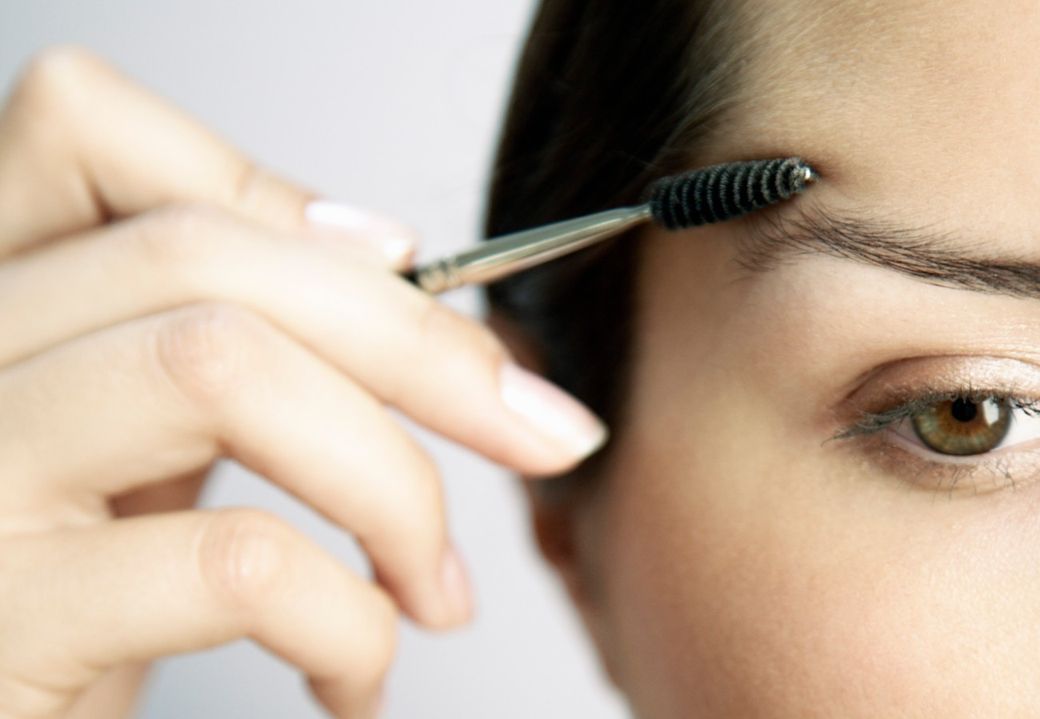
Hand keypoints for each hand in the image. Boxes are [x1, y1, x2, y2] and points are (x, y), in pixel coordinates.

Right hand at [0, 47, 606, 718]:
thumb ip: (223, 346)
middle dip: (418, 344)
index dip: (270, 191)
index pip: (88, 133)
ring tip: (432, 589)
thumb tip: (395, 268)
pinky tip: (353, 677)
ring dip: (393, 485)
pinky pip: (234, 563)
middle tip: (535, 430)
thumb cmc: (85, 622)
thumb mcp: (141, 453)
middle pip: (201, 253)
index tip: (406, 266)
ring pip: (219, 366)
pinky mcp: (3, 621)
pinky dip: (349, 624)